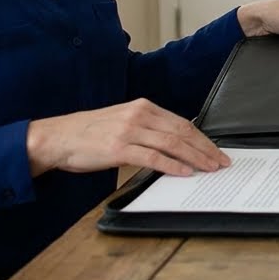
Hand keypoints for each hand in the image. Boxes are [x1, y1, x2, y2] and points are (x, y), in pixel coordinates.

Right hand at [26, 98, 229, 177]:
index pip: (182, 123)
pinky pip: (152, 157)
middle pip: (182, 132)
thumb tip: (174, 145)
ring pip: (172, 144)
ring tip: (209, 168)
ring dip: (195, 158)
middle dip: (205, 148)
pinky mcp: (119, 148)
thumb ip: (147, 129)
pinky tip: (184, 172)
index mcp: (143, 107)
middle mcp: (139, 115)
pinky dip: (172, 165)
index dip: (202, 138)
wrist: (58, 137)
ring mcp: (129, 131)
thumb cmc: (90, 133)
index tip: (216, 150)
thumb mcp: (123, 122)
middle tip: (221, 162)